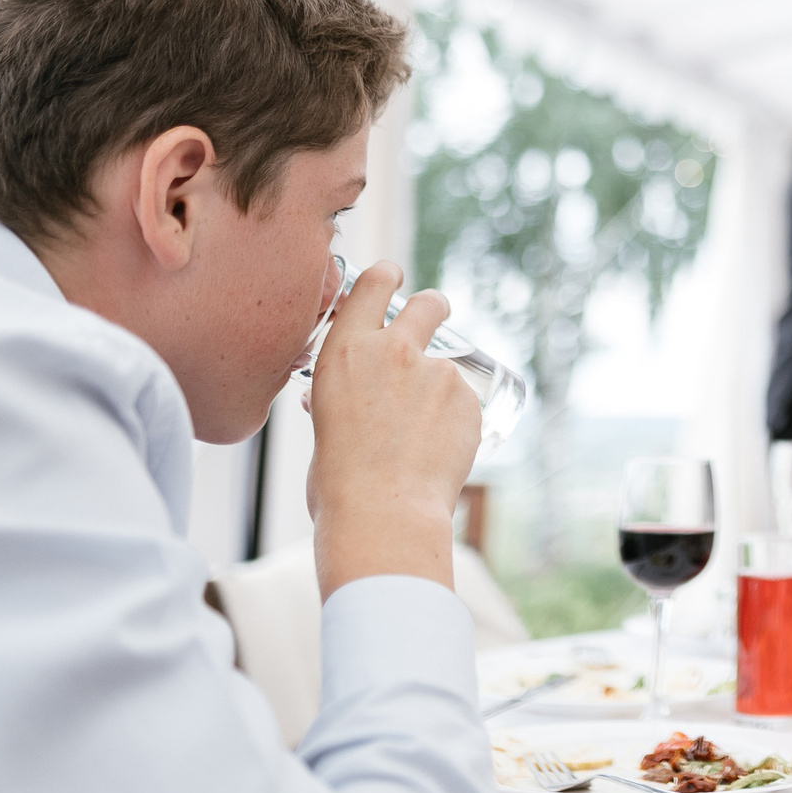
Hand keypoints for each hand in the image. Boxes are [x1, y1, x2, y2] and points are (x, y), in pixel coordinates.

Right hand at [305, 261, 480, 598]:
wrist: (381, 515)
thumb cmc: (338, 481)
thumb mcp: (323, 423)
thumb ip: (341, 397)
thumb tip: (345, 397)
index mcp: (345, 350)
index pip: (372, 283)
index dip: (386, 277)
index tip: (393, 279)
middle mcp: (394, 349)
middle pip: (428, 302)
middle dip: (433, 308)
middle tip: (434, 322)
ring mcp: (436, 372)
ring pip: (446, 369)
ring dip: (437, 393)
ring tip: (417, 444)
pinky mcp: (468, 398)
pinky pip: (463, 404)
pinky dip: (454, 423)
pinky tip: (435, 455)